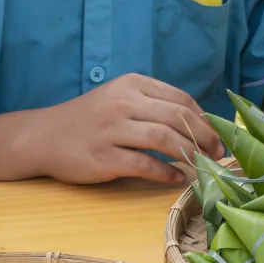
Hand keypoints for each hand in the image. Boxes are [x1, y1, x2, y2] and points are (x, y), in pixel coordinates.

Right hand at [19, 73, 223, 183]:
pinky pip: (143, 165)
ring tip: (203, 165)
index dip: (205, 119)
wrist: (44, 135)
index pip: (180, 99)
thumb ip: (152, 103)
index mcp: (133, 84)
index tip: (218, 135)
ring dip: (190, 154)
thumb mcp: (120, 97)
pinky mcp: (103, 158)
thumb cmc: (90, 118)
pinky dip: (165, 172)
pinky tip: (177, 178)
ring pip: (164, 139)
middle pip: (177, 118)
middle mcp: (124, 103)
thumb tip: (197, 122)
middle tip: (218, 154)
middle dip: (204, 137)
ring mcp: (113, 130)